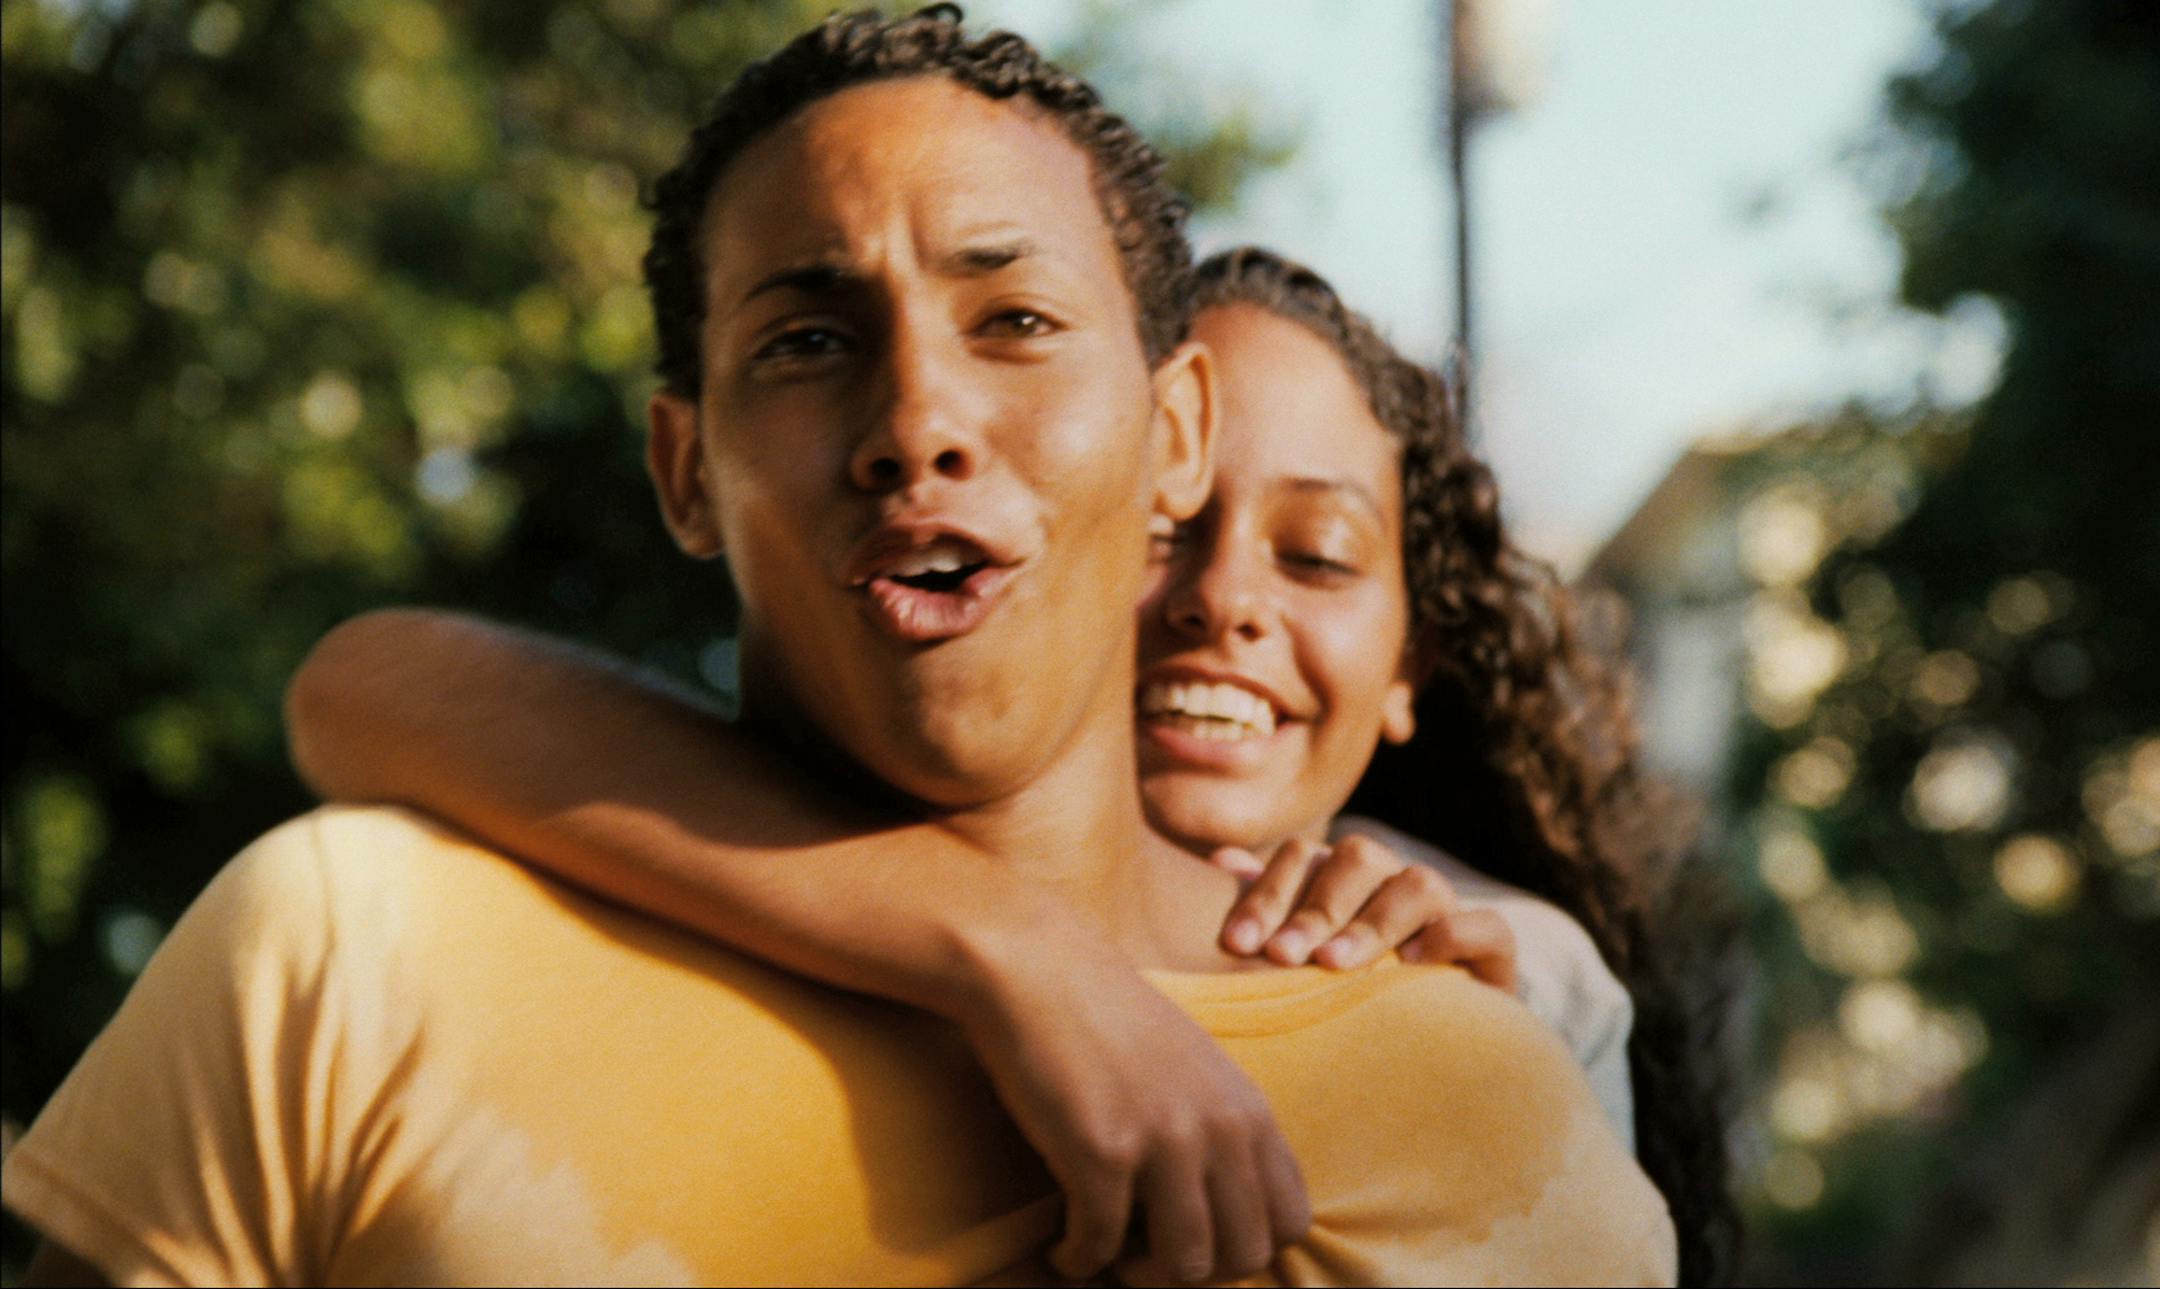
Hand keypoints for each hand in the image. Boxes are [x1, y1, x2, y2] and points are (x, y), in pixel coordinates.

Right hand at [953, 902, 1309, 1284]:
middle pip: (1245, 1255)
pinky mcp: (1100, 1151)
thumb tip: (1227, 1211)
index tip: (1198, 1241)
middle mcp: (1219, 1127)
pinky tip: (1062, 1245)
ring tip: (1109, 1255)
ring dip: (1141, 1276)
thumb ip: (1223, 1129)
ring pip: (1184, 1265)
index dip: (1246, 1250)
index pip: (1291, 1221)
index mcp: (1249, 1108)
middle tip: (1149, 1256)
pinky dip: (1078, 1260)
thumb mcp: (1196, 1067)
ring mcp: (1164, 1140)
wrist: (1037, 968)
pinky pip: (1101, 1246)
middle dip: (1196, 1274)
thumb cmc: (1107, 1017)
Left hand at [1212, 835, 1518, 989]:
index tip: (1237, 945)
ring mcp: (1446, 913)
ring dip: (1374, 921)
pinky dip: (1451, 936)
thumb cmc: (1342, 1001)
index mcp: (1341, 879)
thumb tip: (1221, 860)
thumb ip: (1267, 910)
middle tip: (1283, 957)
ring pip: (1419, 883)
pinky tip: (1410, 966)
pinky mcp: (1493, 952)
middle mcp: (1393, 884)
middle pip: (1357, 858)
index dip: (1268, 894)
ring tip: (1335, 965)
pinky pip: (1487, 926)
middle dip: (1316, 908)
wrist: (1428, 1049)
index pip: (1303, 856)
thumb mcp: (1299, 960)